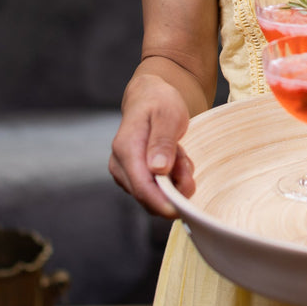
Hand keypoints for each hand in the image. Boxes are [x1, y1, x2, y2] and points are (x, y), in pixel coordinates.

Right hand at [109, 75, 195, 216]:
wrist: (151, 97)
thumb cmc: (160, 102)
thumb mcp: (168, 115)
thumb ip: (163, 142)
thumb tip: (157, 170)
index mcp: (125, 148)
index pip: (142, 187)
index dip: (162, 202)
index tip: (182, 208)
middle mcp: (119, 164)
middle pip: (148, 195)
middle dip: (175, 187)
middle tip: (186, 162)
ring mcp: (125, 172)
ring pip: (155, 193)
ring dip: (175, 180)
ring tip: (180, 153)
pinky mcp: (134, 176)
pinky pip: (156, 189)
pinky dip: (172, 178)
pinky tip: (176, 159)